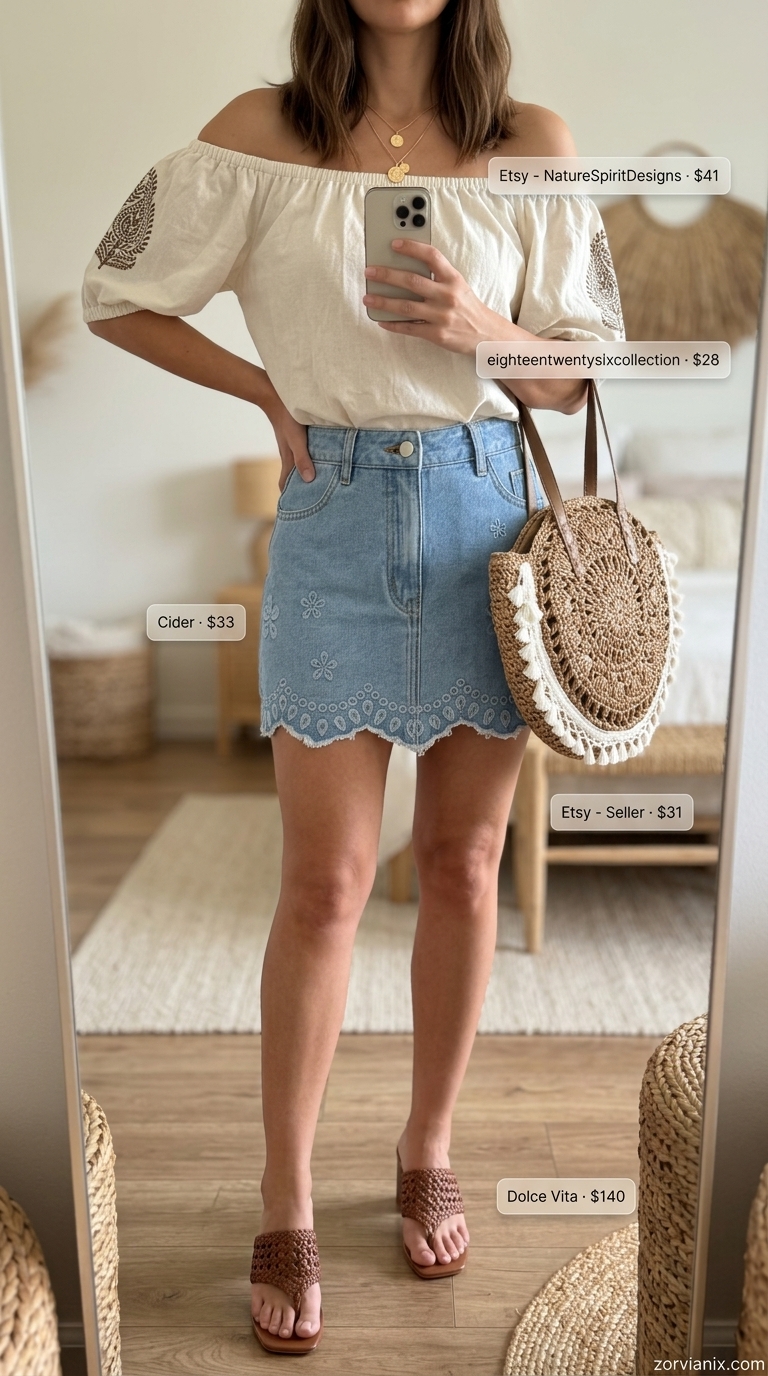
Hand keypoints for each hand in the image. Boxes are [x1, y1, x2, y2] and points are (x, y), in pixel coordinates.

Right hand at [262, 389, 314, 488]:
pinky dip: (310, 460)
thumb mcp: (296, 439)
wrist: (275, 396)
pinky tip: (321, 458)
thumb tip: (309, 480)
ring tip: (321, 482)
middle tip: (315, 498)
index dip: (289, 497)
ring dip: (306, 474)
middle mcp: (289, 456)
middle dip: (301, 488)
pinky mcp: (297, 438)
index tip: (297, 509)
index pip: (285, 484)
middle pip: (293, 477)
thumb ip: (302, 458)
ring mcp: (292, 446)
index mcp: (287, 460)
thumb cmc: (287, 418)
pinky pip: (303, 453)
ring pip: (299, 465)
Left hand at [363, 240, 503, 354]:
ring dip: (383, 302)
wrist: (486, 334)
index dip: (412, 247)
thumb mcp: (458, 285)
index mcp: (453, 278)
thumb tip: (406, 266)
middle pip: (412, 281)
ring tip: (367, 298)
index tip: (394, 244)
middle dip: (387, 275)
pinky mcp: (437, 334)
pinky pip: (410, 328)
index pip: (432, 256)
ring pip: (406, 306)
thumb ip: (437, 276)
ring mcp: (442, 316)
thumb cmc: (467, 307)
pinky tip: (381, 321)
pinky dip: (393, 325)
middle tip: (370, 272)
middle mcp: (447, 295)